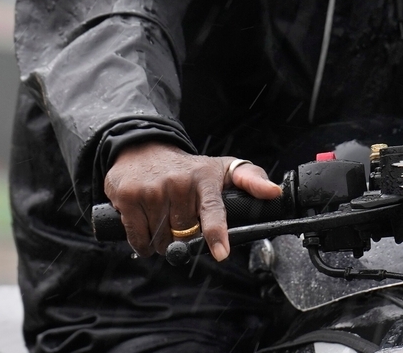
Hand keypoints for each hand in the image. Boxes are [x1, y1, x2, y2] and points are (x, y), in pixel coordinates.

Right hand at [103, 142, 280, 261]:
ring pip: (162, 239)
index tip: (221, 253)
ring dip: (164, 241)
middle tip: (182, 221)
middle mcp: (178, 183)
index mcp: (205, 179)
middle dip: (185, 237)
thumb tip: (274, 192)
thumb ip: (251, 180)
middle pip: (185, 233)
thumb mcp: (222, 168)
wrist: (142, 149)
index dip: (216, 233)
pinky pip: (138, 237)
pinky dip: (144, 243)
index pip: (213, 210)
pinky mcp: (128, 198)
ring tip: (165, 220)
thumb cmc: (188, 168)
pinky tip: (147, 226)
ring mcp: (152, 190)